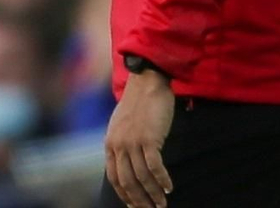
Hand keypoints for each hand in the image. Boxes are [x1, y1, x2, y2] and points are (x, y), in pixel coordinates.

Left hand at [104, 70, 174, 207]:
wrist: (146, 84)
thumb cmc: (137, 106)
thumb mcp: (121, 126)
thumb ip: (121, 145)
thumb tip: (127, 165)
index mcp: (110, 143)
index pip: (114, 177)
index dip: (124, 195)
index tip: (135, 206)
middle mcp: (118, 145)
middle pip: (127, 181)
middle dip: (139, 200)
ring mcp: (132, 142)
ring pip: (142, 177)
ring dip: (153, 194)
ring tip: (162, 204)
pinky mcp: (148, 138)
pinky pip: (155, 166)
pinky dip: (162, 180)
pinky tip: (169, 187)